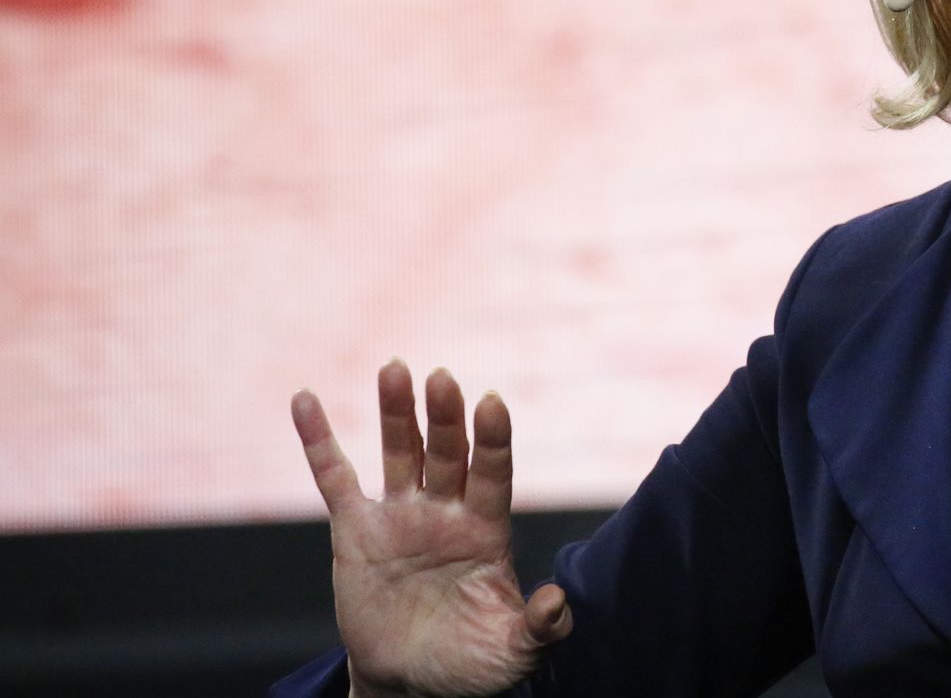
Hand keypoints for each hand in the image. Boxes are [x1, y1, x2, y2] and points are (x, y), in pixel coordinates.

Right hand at [292, 361, 572, 697]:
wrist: (411, 684)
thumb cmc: (472, 663)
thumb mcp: (513, 651)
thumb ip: (540, 627)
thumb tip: (559, 601)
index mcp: (486, 531)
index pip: (493, 474)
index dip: (492, 440)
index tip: (492, 402)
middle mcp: (445, 512)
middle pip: (448, 454)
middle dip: (445, 417)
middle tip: (440, 378)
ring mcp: (399, 516)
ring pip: (399, 454)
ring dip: (397, 413)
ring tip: (395, 369)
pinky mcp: (353, 532)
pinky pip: (333, 479)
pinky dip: (319, 440)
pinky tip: (306, 400)